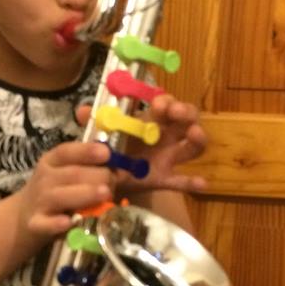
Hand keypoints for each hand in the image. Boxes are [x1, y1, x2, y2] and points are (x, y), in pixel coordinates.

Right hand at [17, 140, 114, 236]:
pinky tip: (69, 223)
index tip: (107, 153)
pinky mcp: (36, 224)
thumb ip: (94, 170)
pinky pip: (46, 224)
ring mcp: (40, 202)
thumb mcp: (69, 175)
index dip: (87, 151)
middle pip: (71, 174)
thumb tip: (128, 170)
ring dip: (85, 194)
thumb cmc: (56, 192)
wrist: (24, 216)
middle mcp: (45, 179)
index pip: (67, 152)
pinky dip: (56, 224)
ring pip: (62, 196)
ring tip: (105, 194)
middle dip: (98, 176)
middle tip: (115, 183)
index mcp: (52, 161)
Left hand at [76, 96, 207, 194]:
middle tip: (177, 113)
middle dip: (186, 113)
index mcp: (151, 120)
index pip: (166, 104)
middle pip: (187, 119)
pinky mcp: (165, 179)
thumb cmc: (111, 147)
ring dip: (198, 139)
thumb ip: (96, 122)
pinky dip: (193, 182)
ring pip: (192, 147)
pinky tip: (202, 184)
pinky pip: (182, 181)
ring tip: (195, 134)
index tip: (159, 104)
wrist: (108, 175)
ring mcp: (168, 157)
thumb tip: (82, 111)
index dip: (166, 101)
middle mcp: (165, 135)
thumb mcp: (102, 133)